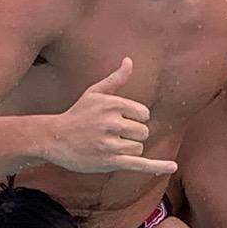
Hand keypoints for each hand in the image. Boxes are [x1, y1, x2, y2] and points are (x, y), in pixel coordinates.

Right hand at [44, 59, 178, 176]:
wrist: (54, 138)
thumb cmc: (77, 114)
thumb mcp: (94, 93)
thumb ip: (116, 79)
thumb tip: (129, 61)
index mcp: (112, 104)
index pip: (144, 114)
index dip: (134, 119)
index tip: (119, 121)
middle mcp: (112, 123)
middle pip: (143, 132)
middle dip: (132, 135)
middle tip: (110, 135)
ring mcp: (111, 143)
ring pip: (138, 148)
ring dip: (127, 150)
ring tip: (107, 146)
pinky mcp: (110, 161)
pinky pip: (140, 164)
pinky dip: (158, 166)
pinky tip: (173, 166)